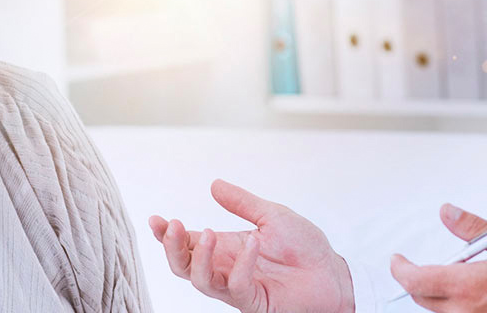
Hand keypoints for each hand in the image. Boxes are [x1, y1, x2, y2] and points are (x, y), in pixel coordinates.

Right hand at [149, 179, 354, 312]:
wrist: (332, 272)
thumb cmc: (304, 248)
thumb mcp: (272, 215)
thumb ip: (242, 203)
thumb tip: (215, 185)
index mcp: (226, 248)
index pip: (187, 242)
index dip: (166, 233)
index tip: (155, 218)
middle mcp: (226, 268)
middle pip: (182, 266)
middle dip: (171, 246)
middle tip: (172, 225)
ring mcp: (238, 287)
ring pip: (200, 281)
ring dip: (197, 256)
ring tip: (206, 232)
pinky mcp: (254, 301)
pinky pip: (237, 286)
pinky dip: (242, 264)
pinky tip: (253, 244)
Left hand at [390, 204, 486, 312]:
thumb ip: (474, 228)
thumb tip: (447, 211)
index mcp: (468, 286)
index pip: (415, 280)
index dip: (399, 268)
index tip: (397, 259)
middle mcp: (464, 310)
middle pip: (421, 296)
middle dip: (414, 278)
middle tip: (418, 263)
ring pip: (436, 309)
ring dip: (435, 292)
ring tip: (457, 276)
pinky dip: (452, 304)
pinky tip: (471, 293)